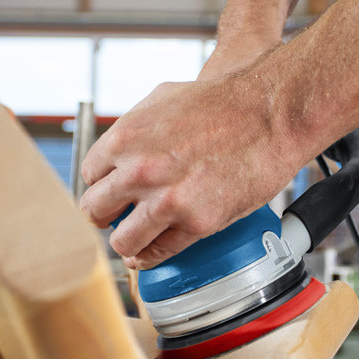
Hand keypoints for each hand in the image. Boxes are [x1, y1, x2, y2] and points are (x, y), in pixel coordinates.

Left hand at [79, 73, 301, 270]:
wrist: (269, 113)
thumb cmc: (223, 103)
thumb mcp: (161, 100)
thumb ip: (133, 130)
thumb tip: (119, 153)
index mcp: (125, 138)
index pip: (89, 176)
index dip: (101, 186)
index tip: (110, 193)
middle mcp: (139, 171)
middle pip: (95, 211)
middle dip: (105, 216)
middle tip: (115, 219)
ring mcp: (167, 200)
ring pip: (122, 241)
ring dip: (125, 243)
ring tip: (132, 240)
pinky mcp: (196, 223)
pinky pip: (159, 252)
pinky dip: (151, 257)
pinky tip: (149, 254)